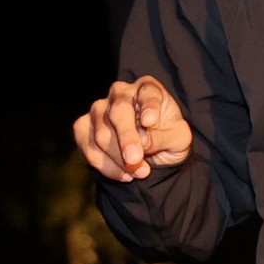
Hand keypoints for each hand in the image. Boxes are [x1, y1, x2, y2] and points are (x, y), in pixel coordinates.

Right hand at [75, 76, 193, 181]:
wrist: (154, 152)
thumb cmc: (168, 137)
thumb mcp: (178, 140)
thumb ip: (164, 138)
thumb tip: (143, 142)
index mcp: (148, 88)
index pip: (148, 93)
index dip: (149, 106)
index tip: (150, 121)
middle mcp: (121, 92)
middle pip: (119, 112)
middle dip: (126, 138)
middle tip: (134, 159)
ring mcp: (99, 108)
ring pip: (102, 134)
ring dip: (120, 159)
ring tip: (140, 172)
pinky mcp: (84, 126)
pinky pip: (88, 147)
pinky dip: (105, 166)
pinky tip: (124, 174)